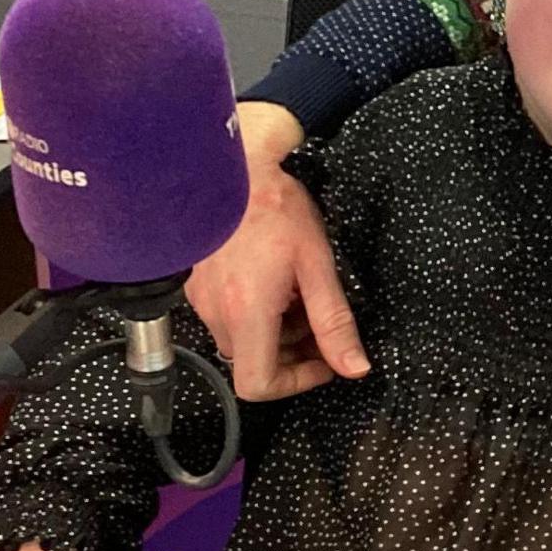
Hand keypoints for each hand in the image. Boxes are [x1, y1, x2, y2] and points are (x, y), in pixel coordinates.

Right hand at [184, 101, 367, 399]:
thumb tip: (355, 366)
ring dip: (274, 331)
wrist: (234, 165)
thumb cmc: (275, 207)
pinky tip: (272, 279)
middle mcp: (216, 313)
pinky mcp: (197, 285)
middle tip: (318, 319)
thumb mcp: (317, 265)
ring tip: (296, 292)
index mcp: (246, 313)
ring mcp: (202, 299)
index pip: (258, 385)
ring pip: (241, 341)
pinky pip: (227, 317)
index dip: (295, 383)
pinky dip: (253, 312)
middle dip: (292, 352)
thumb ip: (335, 322)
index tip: (322, 360)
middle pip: (253, 364)